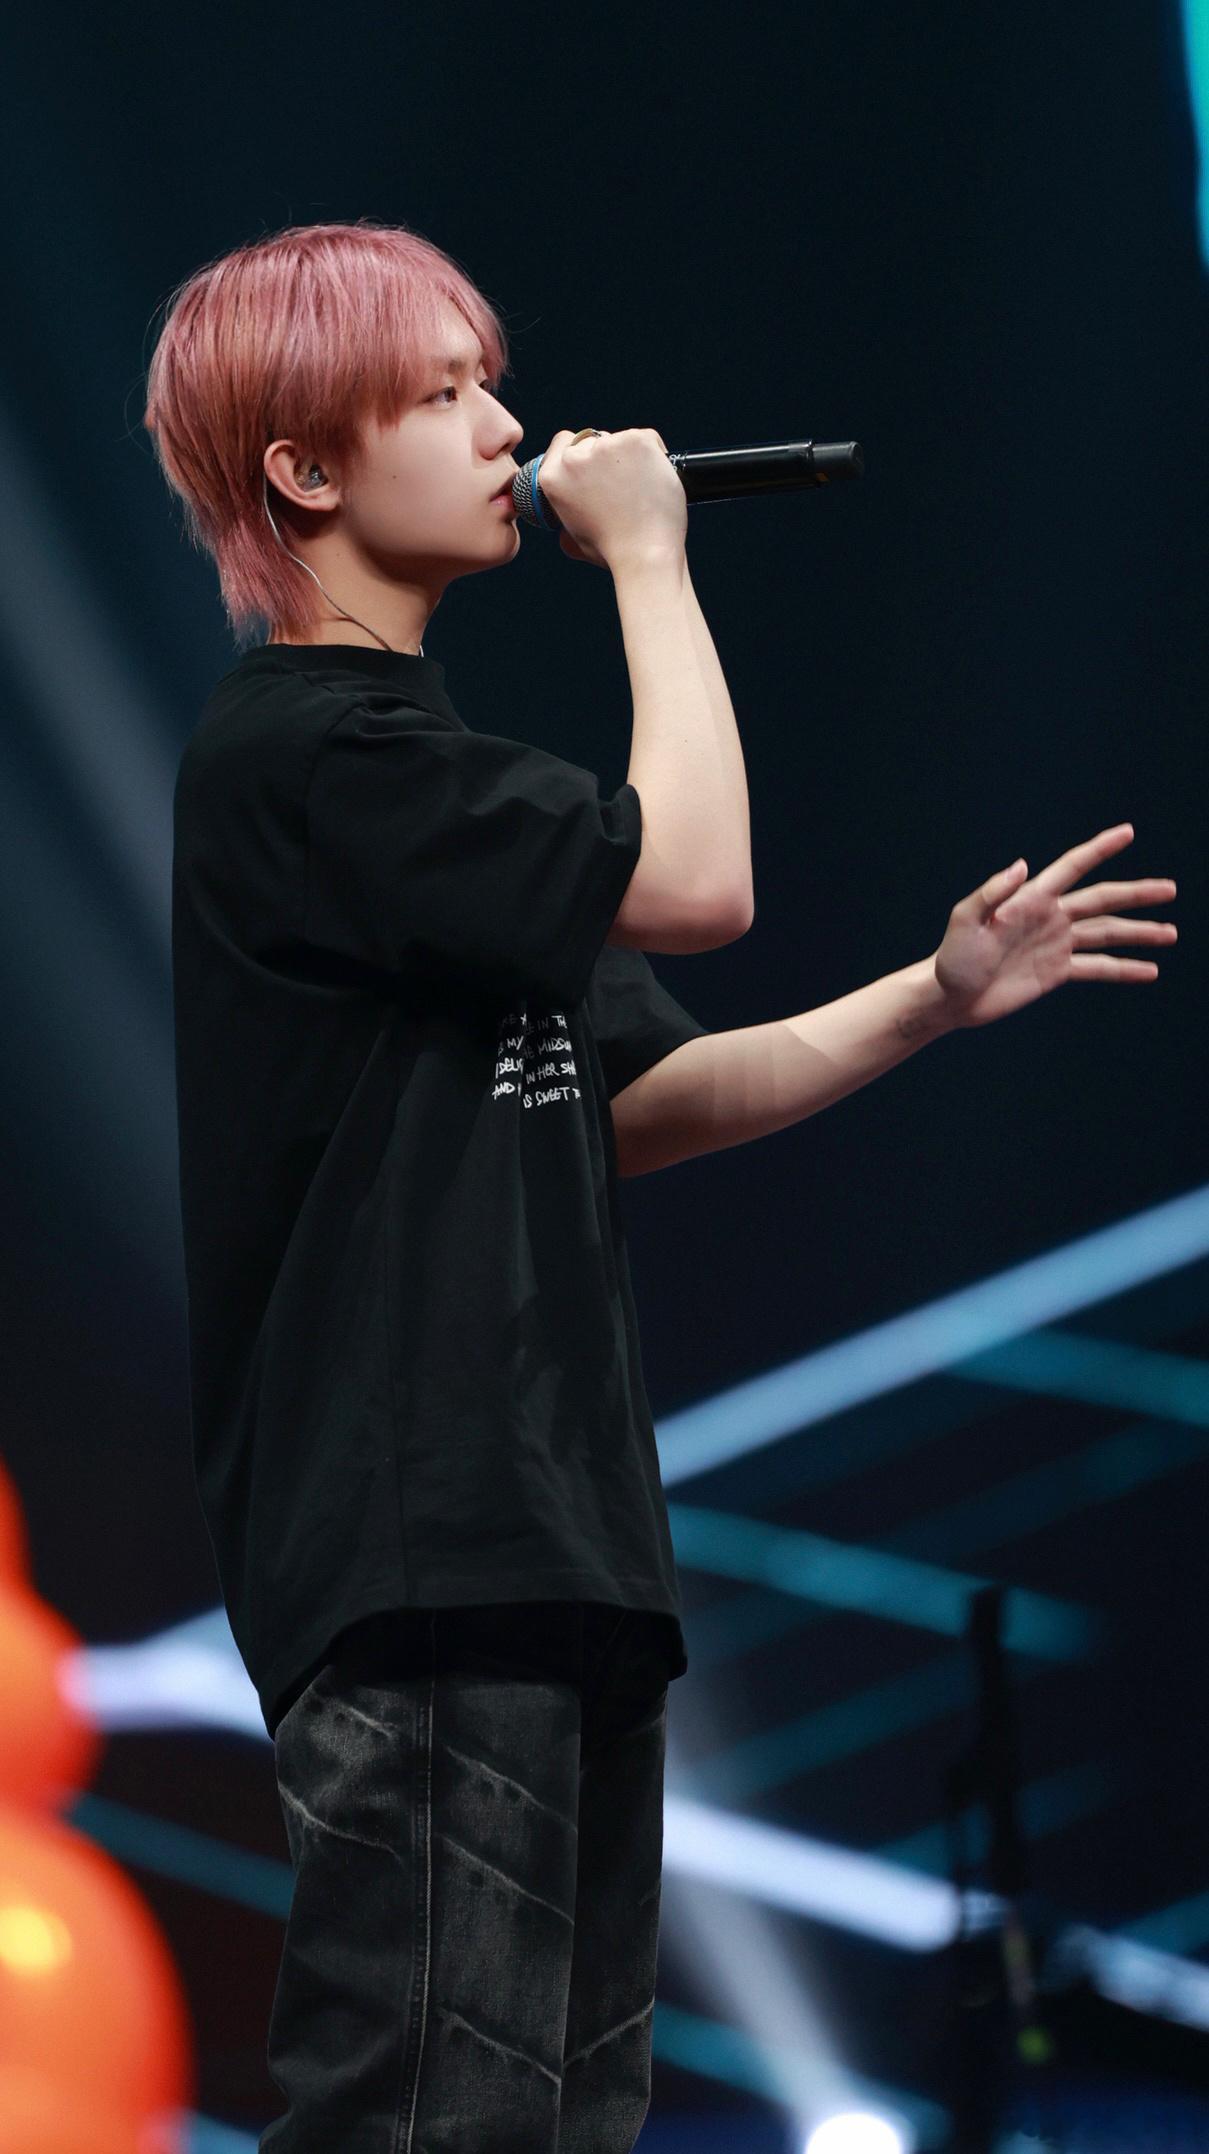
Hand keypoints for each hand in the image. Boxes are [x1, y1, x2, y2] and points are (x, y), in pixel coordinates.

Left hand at [932, 823, 1177, 1028]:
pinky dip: (1123, 969)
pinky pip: (1097, 969)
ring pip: (1106, 934)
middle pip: (1102, 900)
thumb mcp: (965, 921)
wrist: (951, 997)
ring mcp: (1056, 944)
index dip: (1100, 849)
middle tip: (1170, 889)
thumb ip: (992, 893)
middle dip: (1137, 894)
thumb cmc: (953, 957)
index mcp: (1032, 899)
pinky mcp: (1056, 972)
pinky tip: (1149, 970)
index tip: (1128, 832)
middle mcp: (1050, 917)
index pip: (1073, 867)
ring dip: (1139, 932)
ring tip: (1171, 933)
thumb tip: (1022, 865)